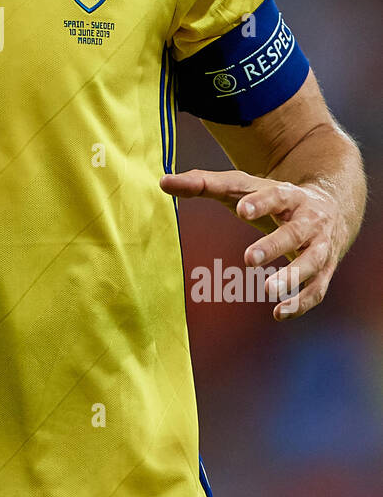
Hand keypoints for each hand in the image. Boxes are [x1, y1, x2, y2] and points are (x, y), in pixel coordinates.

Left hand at [159, 168, 344, 320]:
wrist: (333, 204)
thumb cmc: (274, 197)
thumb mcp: (243, 187)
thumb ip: (203, 184)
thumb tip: (163, 182)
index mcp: (287, 195)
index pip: (275, 196)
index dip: (259, 203)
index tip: (241, 211)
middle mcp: (309, 220)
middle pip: (295, 232)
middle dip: (274, 244)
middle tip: (249, 259)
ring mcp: (320, 245)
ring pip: (312, 262)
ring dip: (293, 277)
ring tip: (268, 291)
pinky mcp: (325, 269)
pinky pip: (317, 288)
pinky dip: (301, 302)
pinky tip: (279, 314)